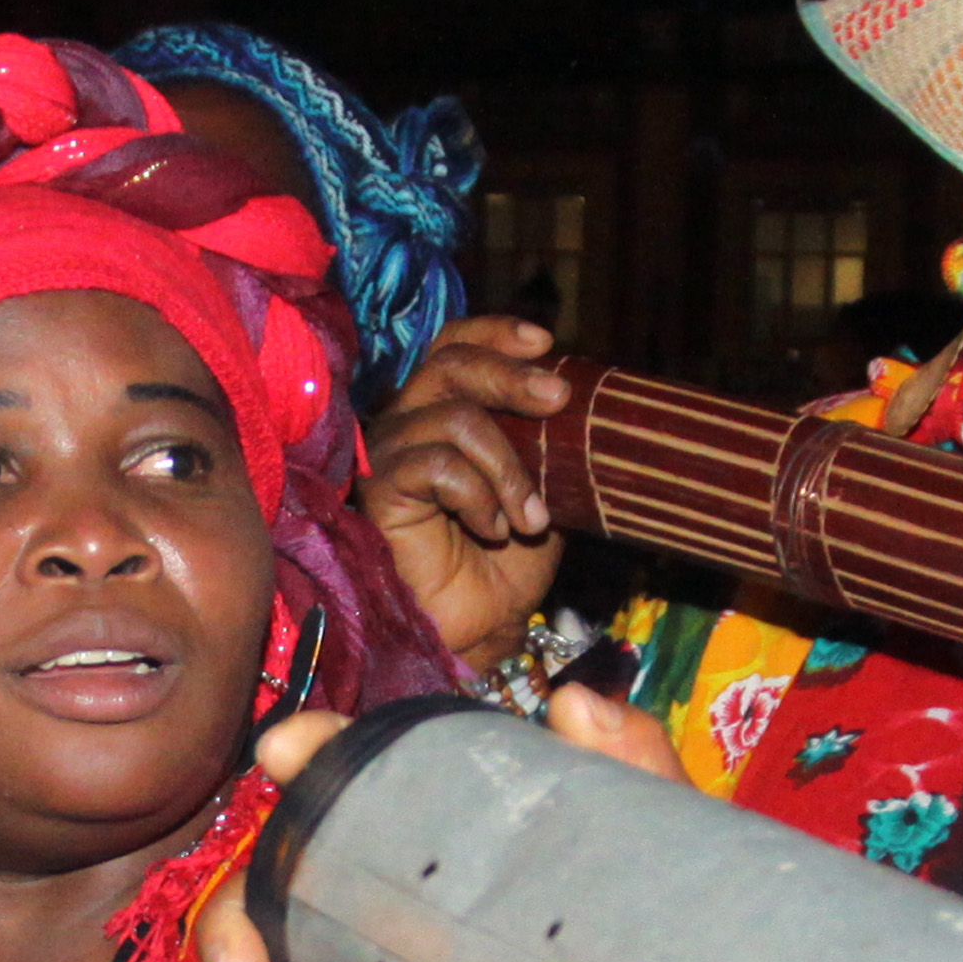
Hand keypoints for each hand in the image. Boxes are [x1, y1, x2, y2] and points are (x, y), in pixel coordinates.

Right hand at [193, 684, 684, 961]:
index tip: (285, 751)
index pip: (349, 771)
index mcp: (422, 826)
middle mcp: (374, 900)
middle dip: (233, 929)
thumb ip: (630, 769)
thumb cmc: (634, 911)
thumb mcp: (647, 840)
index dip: (310, 754)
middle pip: (270, 898)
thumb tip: (578, 710)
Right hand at [355, 315, 571, 669]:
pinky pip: (435, 465)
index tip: (545, 344)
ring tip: (531, 518)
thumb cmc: (509, 562)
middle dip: (511, 377)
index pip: (454, 346)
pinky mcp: (380, 492)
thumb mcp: (546, 486)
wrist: (483, 627)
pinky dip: (478, 495)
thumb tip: (582, 394)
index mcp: (443, 412)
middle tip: (558, 402)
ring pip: (453, 417)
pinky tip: (493, 530)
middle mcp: (409, 424)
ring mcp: (391, 456)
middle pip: (450, 364)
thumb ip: (550, 438)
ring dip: (508, 466)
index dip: (495, 334)